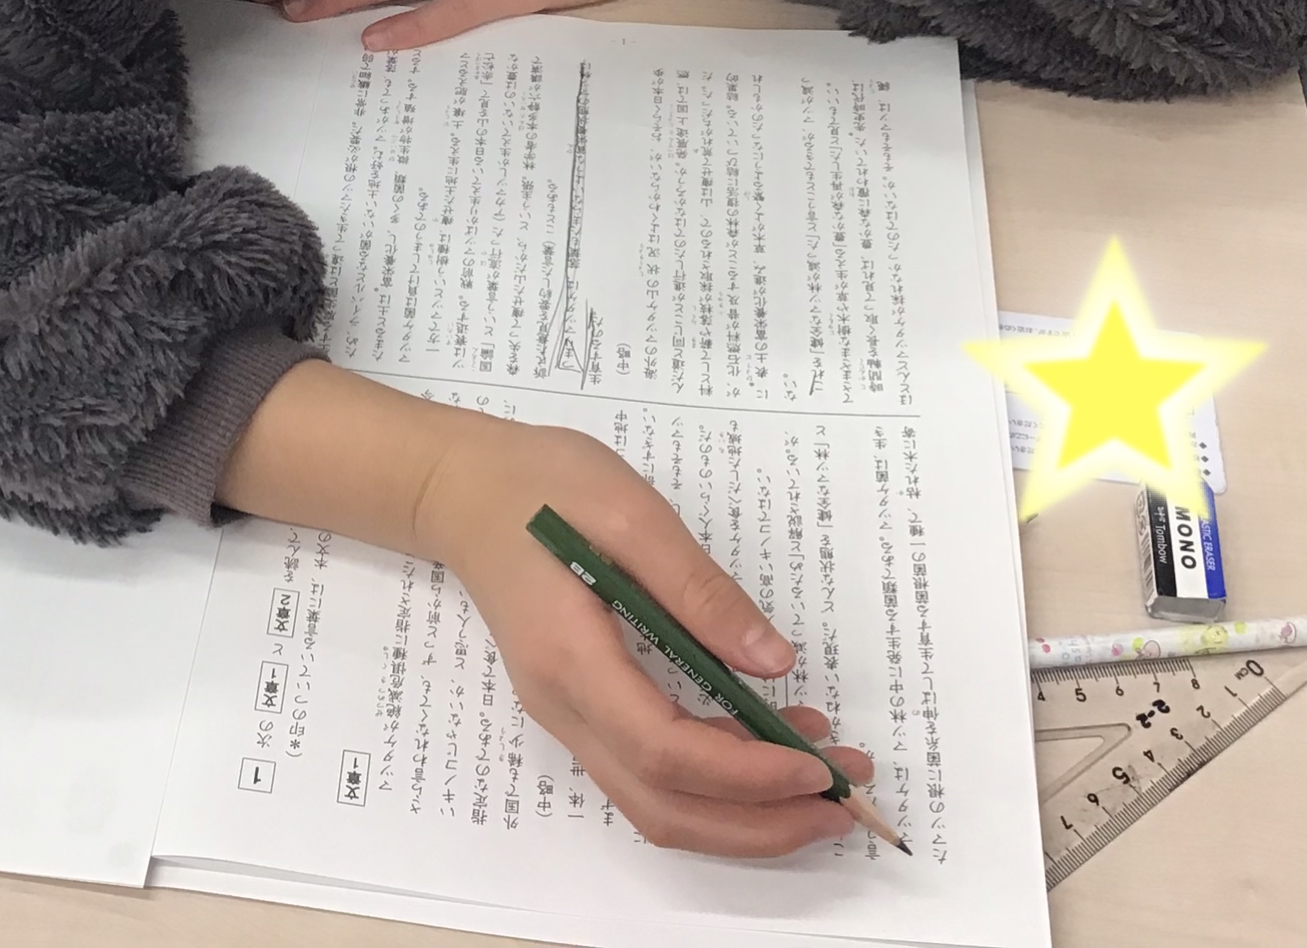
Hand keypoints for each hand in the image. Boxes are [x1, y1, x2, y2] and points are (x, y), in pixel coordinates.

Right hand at [217, 364, 865, 856]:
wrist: (461, 490)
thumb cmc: (543, 485)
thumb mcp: (631, 511)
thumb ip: (698, 588)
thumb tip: (772, 661)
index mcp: (572, 660)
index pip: (666, 750)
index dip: (747, 772)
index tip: (818, 763)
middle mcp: (564, 709)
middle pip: (664, 807)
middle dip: (761, 820)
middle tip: (845, 802)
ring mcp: (567, 716)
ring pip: (657, 804)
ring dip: (743, 811)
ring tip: (824, 776)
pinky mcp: (580, 706)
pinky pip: (648, 772)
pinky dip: (714, 781)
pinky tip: (766, 744)